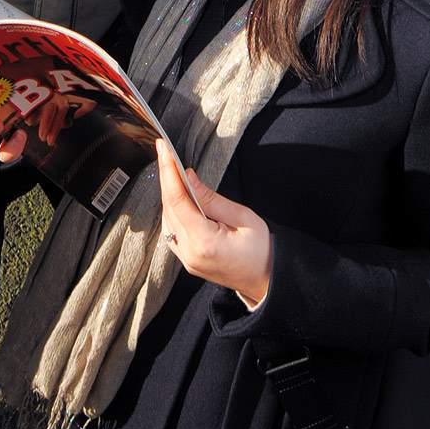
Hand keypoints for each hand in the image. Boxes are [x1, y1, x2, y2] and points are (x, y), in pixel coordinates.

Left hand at [156, 139, 271, 306]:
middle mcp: (190, 253)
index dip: (168, 171)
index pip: (177, 200)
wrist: (267, 280)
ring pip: (167, 219)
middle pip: (169, 208)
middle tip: (166, 153)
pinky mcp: (187, 261)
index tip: (162, 148)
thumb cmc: (262, 250)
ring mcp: (186, 259)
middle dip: (167, 178)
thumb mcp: (243, 217)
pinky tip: (179, 197)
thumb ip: (211, 198)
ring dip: (169, 194)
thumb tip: (188, 177)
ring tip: (173, 172)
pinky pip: (171, 231)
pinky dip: (173, 211)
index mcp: (204, 242)